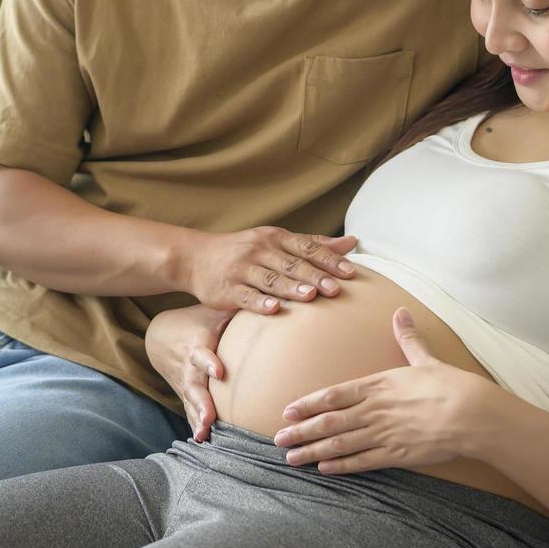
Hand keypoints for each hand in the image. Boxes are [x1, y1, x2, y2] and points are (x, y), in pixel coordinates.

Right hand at [145, 304, 236, 441]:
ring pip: (191, 403)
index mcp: (197, 345)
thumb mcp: (213, 313)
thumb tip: (272, 303)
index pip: (201, 354)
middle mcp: (188, 367)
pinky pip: (190, 412)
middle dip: (202, 403)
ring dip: (197, 419)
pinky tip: (202, 440)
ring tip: (204, 435)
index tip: (219, 372)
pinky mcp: (185, 395)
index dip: (208, 362)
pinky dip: (195, 425)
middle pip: (194, 387)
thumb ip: (237, 311)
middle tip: (209, 418)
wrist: (161, 337)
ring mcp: (185, 384)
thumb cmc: (196, 322)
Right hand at [180, 229, 357, 312]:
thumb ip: (312, 244)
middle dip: (315, 276)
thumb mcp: (276, 241)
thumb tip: (351, 242)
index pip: (306, 247)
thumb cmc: (245, 251)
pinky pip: (246, 296)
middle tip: (336, 289)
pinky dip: (260, 303)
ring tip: (310, 295)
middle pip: (291, 264)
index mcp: (274, 237)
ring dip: (290, 287)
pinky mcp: (227, 289)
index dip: (328, 259)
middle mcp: (259, 250)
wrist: (196, 257)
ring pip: (270, 279)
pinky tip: (274, 309)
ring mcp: (242, 269)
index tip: (350, 272)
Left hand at [271, 308, 492, 473]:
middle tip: (279, 439)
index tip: (287, 411)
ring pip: (340, 443)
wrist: (473, 414)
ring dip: (313, 451)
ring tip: (292, 458)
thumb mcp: (426, 359)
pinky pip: (362, 461)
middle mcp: (374, 409)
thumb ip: (408, 339)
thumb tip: (401, 312)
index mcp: (378, 384)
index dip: (308, 404)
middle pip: (329, 421)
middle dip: (301, 431)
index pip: (333, 395)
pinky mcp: (397, 454)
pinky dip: (341, 465)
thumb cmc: (451, 385)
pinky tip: (324, 469)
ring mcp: (383, 433)